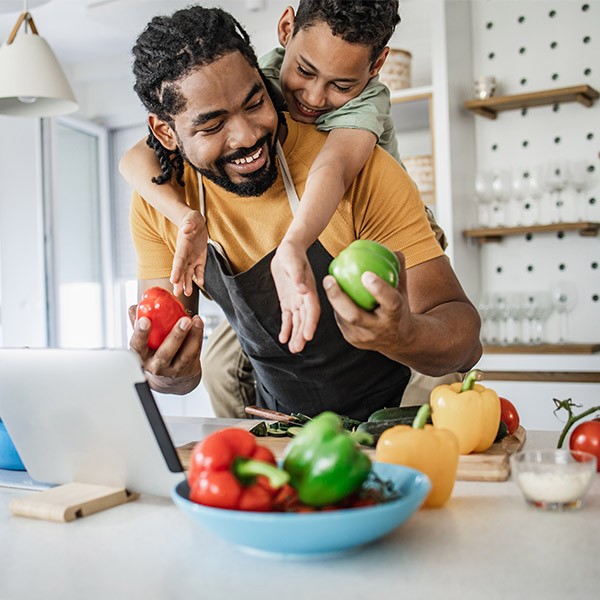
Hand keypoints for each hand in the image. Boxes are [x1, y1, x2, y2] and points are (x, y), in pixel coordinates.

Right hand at [128, 304, 203, 393]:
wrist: (171, 381)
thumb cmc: (155, 355)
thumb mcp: (144, 343)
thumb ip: (139, 325)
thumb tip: (135, 307)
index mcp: (141, 357)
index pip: (137, 346)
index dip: (140, 334)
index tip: (145, 320)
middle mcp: (157, 366)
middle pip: (165, 353)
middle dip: (176, 336)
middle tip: (184, 320)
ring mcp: (174, 370)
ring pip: (184, 355)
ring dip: (192, 336)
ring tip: (194, 320)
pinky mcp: (188, 369)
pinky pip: (194, 353)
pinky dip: (198, 337)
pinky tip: (198, 324)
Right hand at [171, 209, 207, 296]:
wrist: (194, 222)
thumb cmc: (191, 220)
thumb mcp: (192, 219)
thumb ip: (189, 224)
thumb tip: (185, 229)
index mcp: (182, 247)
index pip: (178, 260)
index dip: (176, 270)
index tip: (173, 280)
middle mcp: (185, 255)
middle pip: (181, 270)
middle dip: (179, 282)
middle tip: (177, 293)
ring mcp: (191, 258)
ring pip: (188, 273)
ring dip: (188, 283)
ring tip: (187, 293)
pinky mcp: (199, 259)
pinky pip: (199, 270)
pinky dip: (199, 277)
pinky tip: (201, 283)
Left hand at [270, 239, 320, 353]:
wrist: (289, 248)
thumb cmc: (292, 252)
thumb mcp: (292, 261)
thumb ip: (297, 276)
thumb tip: (303, 291)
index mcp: (310, 289)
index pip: (312, 310)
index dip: (311, 323)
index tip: (308, 336)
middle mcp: (306, 297)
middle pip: (305, 319)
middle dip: (302, 334)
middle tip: (297, 348)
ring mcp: (297, 300)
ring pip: (298, 321)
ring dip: (295, 335)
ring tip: (293, 349)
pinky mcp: (288, 301)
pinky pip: (288, 317)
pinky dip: (286, 328)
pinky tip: (283, 338)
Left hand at [323, 252, 414, 354]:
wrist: (400, 341)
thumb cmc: (399, 308)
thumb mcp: (403, 291)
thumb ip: (398, 271)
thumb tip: (393, 250)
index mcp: (396, 315)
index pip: (390, 302)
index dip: (379, 289)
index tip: (366, 274)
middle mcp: (379, 329)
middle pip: (355, 316)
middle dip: (339, 298)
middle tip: (329, 279)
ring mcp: (364, 338)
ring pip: (343, 319)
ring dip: (334, 300)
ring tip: (328, 281)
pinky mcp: (353, 340)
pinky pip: (341, 321)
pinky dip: (337, 306)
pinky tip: (331, 291)